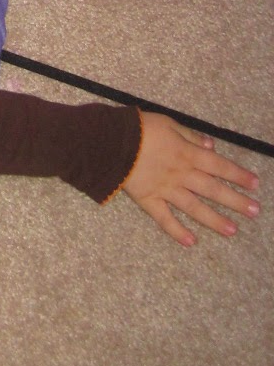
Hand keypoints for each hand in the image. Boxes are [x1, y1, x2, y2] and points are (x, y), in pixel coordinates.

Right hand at [123, 111, 259, 245]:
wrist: (110, 140)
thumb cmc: (138, 127)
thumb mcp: (168, 123)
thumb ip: (190, 136)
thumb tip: (211, 146)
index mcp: (187, 153)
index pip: (219, 165)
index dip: (238, 175)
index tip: (255, 184)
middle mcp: (181, 174)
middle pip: (212, 189)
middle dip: (235, 200)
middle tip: (255, 212)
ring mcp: (165, 189)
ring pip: (194, 206)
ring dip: (214, 219)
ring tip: (232, 230)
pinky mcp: (148, 199)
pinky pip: (164, 218)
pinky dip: (177, 230)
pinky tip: (191, 242)